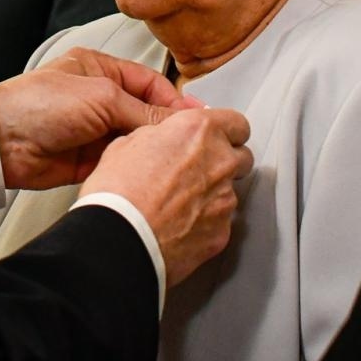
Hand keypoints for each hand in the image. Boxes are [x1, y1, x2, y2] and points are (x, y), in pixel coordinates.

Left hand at [0, 47, 202, 189]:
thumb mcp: (100, 97)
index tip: (197, 117)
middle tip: (192, 141)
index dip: (174, 100)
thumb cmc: (38, 105)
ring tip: (177, 158)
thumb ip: (142, 109)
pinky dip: (136, 166)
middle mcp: (99, 98)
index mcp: (101, 70)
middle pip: (145, 112)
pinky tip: (152, 172)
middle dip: (166, 126)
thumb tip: (177, 120)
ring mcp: (94, 129)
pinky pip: (122, 162)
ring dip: (152, 149)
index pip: (149, 82)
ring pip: (135, 139)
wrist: (2, 144)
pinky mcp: (90, 159)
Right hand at [79, 107, 252, 286]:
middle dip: (224, 162)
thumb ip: (159, 136)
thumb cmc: (119, 190)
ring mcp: (225, 199)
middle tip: (196, 169)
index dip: (225, 131)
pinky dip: (205, 223)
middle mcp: (220, 162)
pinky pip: (221, 222)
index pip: (236, 123)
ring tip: (179, 203)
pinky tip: (179, 225)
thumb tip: (162, 141)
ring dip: (212, 194)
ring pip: (230, 192)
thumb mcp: (128, 142)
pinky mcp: (222, 232)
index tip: (214, 137)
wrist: (120, 237)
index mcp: (199, 131)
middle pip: (241, 157)